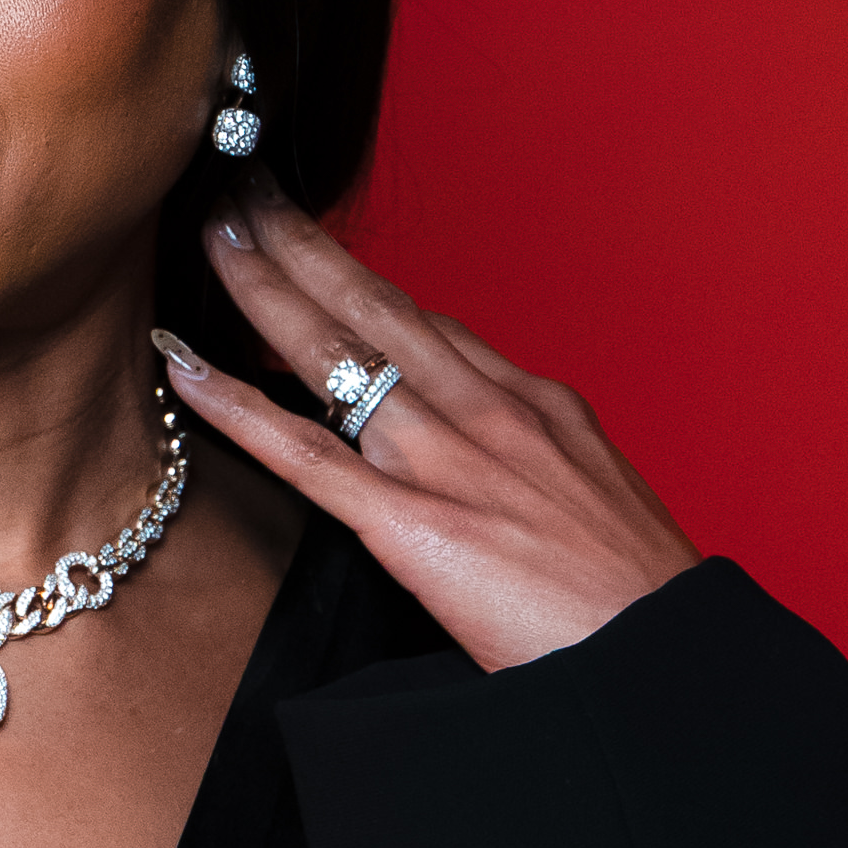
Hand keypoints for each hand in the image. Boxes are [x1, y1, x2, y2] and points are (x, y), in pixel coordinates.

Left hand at [155, 184, 698, 670]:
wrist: (661, 660)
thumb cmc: (633, 610)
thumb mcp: (598, 512)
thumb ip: (536, 477)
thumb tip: (497, 478)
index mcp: (536, 408)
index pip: (433, 328)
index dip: (365, 284)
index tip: (316, 248)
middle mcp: (489, 414)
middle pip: (378, 307)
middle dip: (305, 242)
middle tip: (247, 186)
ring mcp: (449, 463)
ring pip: (336, 352)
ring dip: (263, 285)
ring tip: (213, 231)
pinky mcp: (414, 526)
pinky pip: (304, 453)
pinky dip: (237, 405)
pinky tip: (187, 364)